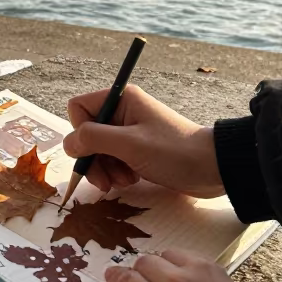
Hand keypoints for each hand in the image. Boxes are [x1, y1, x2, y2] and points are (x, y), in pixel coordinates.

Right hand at [63, 85, 224, 196]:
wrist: (212, 168)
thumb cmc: (173, 151)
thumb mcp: (130, 144)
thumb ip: (94, 140)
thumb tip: (69, 143)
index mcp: (121, 100)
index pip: (79, 108)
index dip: (80, 132)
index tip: (93, 152)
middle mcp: (123, 111)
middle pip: (87, 133)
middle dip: (93, 159)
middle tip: (106, 181)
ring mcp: (130, 131)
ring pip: (99, 150)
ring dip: (106, 169)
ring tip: (125, 181)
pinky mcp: (138, 149)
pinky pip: (114, 159)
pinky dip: (117, 172)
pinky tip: (132, 180)